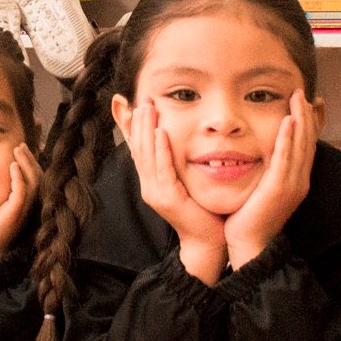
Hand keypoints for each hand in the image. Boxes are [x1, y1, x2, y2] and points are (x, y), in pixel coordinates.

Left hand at [0, 143, 40, 263]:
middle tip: (21, 144)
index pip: (34, 179)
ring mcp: (23, 210)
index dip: (31, 163)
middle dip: (31, 159)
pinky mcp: (14, 214)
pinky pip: (21, 193)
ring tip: (18, 149)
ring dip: (26, 163)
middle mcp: (28, 206)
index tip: (22, 148)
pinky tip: (13, 166)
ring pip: (33, 182)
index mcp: (24, 204)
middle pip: (38, 177)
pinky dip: (19, 178)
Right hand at [120, 100, 225, 283]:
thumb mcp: (189, 181)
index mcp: (153, 180)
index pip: (139, 148)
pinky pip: (162, 169)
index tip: (131, 104)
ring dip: (145, 130)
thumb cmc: (204, 210)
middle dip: (138, 122)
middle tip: (141, 99)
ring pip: (146, 155)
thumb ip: (183, 162)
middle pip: (138, 148)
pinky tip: (160, 133)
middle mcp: (148, 185)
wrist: (209, 240)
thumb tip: (182, 141)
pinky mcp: (166, 198)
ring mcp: (154, 192)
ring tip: (146, 109)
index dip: (133, 126)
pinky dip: (160, 150)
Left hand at [224, 90, 315, 268]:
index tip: (299, 103)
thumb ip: (262, 172)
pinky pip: (285, 158)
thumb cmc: (247, 218)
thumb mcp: (259, 189)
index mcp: (294, 180)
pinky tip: (288, 122)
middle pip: (306, 141)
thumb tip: (254, 154)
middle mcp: (298, 180)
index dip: (304, 124)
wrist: (247, 243)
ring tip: (298, 99)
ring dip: (300, 120)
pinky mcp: (279, 188)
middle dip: (305, 116)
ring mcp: (292, 184)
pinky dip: (287, 139)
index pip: (302, 146)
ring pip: (300, 146)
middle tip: (301, 93)